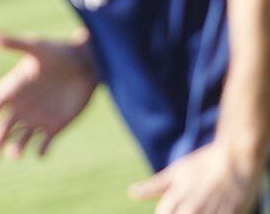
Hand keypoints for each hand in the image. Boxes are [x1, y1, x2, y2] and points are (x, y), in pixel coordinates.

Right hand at [0, 26, 97, 161]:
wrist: (86, 63)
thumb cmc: (58, 51)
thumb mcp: (34, 46)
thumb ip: (11, 43)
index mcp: (11, 88)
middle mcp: (21, 106)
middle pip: (1, 129)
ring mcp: (37, 118)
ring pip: (20, 139)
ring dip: (16, 148)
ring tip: (14, 153)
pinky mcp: (56, 126)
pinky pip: (45, 143)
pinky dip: (42, 150)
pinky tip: (41, 152)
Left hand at [128, 141, 261, 213]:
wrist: (236, 159)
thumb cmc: (203, 165)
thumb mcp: (176, 173)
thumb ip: (154, 187)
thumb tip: (131, 194)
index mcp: (176, 198)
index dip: (165, 213)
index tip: (171, 209)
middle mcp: (192, 208)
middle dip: (179, 212)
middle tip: (187, 205)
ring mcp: (212, 213)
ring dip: (196, 213)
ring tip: (198, 204)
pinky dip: (213, 213)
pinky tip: (211, 208)